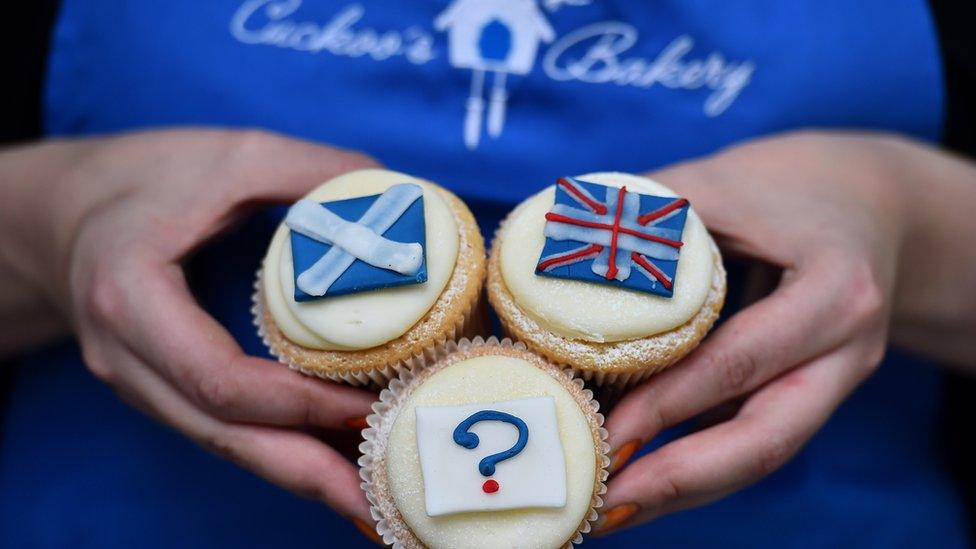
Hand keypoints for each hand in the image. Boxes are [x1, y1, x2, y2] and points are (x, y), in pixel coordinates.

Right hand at [8, 129, 380, 524]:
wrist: (65, 210)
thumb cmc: (144, 177)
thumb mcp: (232, 154)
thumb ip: (314, 171)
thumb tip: (402, 199)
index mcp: (132, 298)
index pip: (219, 380)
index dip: (299, 404)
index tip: (370, 406)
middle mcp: (127, 359)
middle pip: (226, 439)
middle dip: (311, 477)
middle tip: (384, 509)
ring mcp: (140, 384)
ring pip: (228, 445)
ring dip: (303, 473)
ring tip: (377, 496)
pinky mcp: (163, 389)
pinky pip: (226, 430)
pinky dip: (282, 448)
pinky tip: (335, 458)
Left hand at [595, 131, 910, 532]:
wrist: (869, 201)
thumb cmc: (786, 185)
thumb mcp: (718, 183)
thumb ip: (643, 220)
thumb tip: (548, 261)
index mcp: (835, 290)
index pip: (739, 361)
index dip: (667, 405)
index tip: (602, 436)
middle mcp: (849, 351)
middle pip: (766, 441)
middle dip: (679, 482)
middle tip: (603, 507)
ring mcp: (836, 380)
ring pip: (761, 454)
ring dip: (684, 490)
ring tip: (611, 511)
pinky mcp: (811, 394)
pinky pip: (753, 436)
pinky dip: (698, 463)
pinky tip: (642, 479)